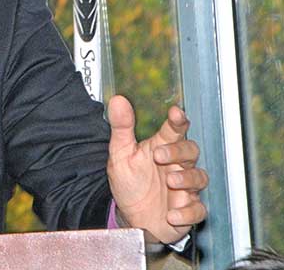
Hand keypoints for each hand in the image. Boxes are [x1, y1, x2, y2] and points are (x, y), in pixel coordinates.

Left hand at [107, 95, 207, 243]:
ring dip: (187, 179)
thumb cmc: (130, 183)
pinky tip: (172, 214)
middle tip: (159, 155)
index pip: (174, 130)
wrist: (131, 217)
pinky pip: (197, 210)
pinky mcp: (188, 210)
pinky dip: (187, 212)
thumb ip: (121, 128)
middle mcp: (176, 165)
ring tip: (170, 181)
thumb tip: (118, 100)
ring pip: (199, 177)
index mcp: (161, 148)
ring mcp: (185, 188)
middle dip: (179, 151)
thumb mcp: (121, 154)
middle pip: (191, 151)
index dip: (178, 120)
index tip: (176, 113)